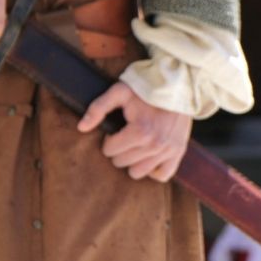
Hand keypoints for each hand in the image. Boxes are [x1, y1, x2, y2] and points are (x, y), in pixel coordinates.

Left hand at [78, 83, 192, 182]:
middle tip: (126, 136)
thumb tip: (81, 127)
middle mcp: (155, 144)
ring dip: (133, 161)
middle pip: (121, 162)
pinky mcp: (178, 152)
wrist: (178, 86)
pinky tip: (150, 157)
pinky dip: (154, 169)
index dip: (110, 139)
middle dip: (119, 150)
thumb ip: (98, 108)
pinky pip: (162, 175)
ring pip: (138, 172)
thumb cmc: (146, 89)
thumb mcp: (119, 91)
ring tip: (137, 145)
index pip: (109, 150)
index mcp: (140, 131)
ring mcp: (168, 150)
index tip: (117, 129)